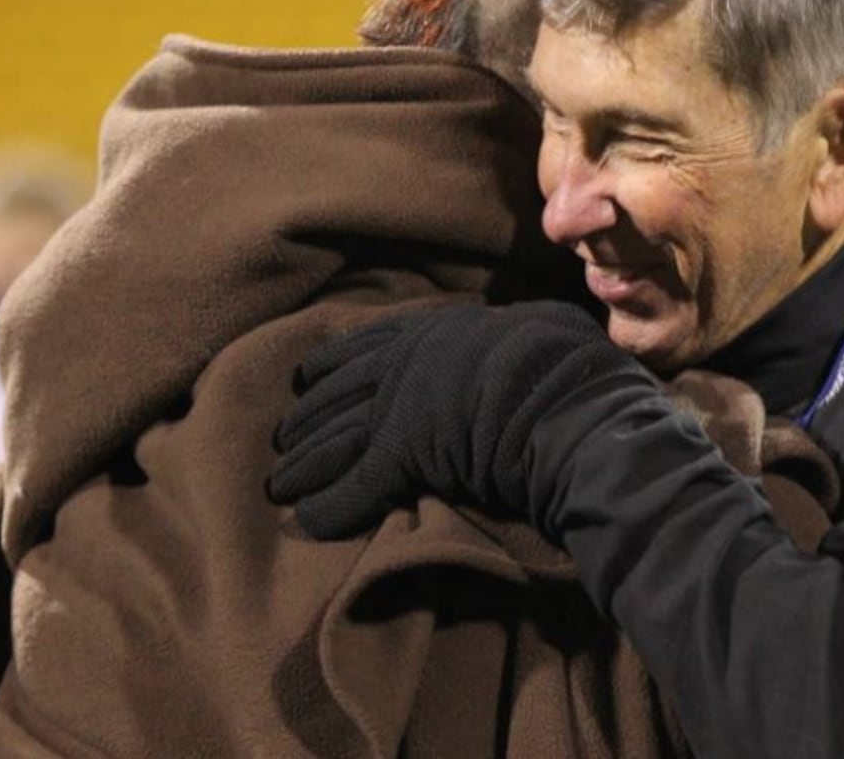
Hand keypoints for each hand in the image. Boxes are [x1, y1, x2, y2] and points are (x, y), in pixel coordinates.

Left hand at [268, 300, 652, 538]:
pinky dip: (327, 506)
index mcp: (432, 331)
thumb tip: (531, 325)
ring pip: (331, 439)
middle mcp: (401, 364)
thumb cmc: (562, 356)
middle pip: (335, 393)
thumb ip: (511, 331)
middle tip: (282, 439)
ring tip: (280, 485)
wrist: (563, 390)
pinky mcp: (399, 457)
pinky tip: (311, 519)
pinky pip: (351, 487)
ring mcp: (396, 409)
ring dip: (303, 466)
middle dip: (305, 419)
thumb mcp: (533, 326)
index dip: (331, 368)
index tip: (309, 379)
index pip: (364, 346)